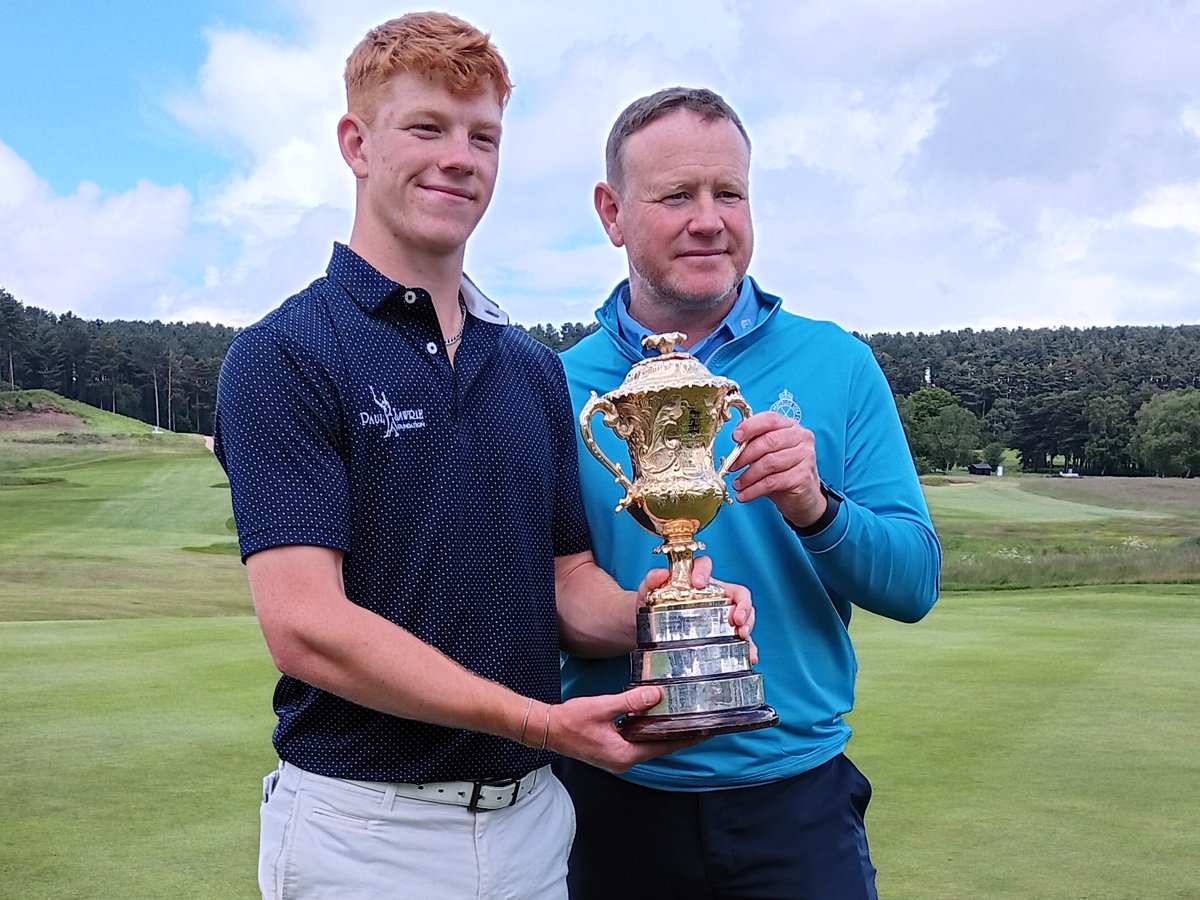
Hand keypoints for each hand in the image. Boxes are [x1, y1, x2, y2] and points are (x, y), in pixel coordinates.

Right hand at [547, 689, 699, 771]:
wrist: (547, 729)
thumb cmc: (570, 721)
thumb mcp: (602, 707)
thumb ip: (630, 702)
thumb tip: (656, 695)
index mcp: (624, 754)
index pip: (664, 746)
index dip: (686, 738)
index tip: (706, 730)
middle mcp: (624, 760)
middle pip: (660, 747)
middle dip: (681, 735)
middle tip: (703, 721)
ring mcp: (618, 756)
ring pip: (650, 744)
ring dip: (666, 732)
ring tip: (686, 718)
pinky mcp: (613, 749)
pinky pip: (639, 740)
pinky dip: (650, 730)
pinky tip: (657, 718)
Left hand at [635, 557, 756, 664]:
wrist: (645, 628)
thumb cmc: (651, 604)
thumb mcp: (647, 591)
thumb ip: (651, 580)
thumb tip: (661, 574)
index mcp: (696, 579)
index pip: (705, 565)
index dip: (704, 571)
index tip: (699, 583)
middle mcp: (715, 594)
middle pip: (738, 593)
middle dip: (742, 605)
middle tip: (736, 619)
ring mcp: (721, 615)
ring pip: (744, 615)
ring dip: (748, 625)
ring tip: (743, 636)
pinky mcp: (723, 635)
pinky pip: (740, 639)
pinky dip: (747, 647)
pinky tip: (749, 656)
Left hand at [731, 411, 825, 528]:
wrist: (804, 498)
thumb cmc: (783, 472)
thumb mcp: (768, 453)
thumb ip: (755, 442)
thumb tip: (736, 438)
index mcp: (790, 426)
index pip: (770, 419)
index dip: (750, 426)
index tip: (735, 437)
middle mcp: (801, 438)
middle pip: (768, 441)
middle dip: (745, 455)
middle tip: (732, 466)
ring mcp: (805, 456)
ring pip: (769, 463)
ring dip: (748, 475)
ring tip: (737, 484)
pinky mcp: (803, 476)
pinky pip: (772, 482)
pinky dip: (754, 489)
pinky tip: (744, 495)